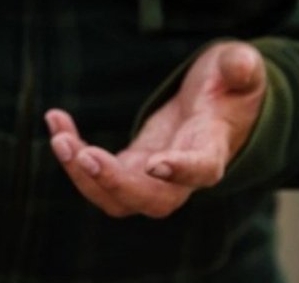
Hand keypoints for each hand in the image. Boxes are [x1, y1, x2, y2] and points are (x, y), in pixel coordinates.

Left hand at [46, 41, 265, 217]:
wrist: (213, 111)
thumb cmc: (228, 90)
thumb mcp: (238, 71)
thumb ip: (241, 68)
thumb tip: (241, 65)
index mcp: (212, 148)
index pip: (202, 170)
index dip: (182, 172)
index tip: (157, 165)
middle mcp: (180, 176)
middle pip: (150, 201)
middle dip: (114, 183)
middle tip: (84, 154)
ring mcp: (150, 178)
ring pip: (115, 198)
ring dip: (82, 174)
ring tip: (59, 137)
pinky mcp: (128, 169)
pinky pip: (95, 173)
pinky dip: (72, 152)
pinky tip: (56, 120)